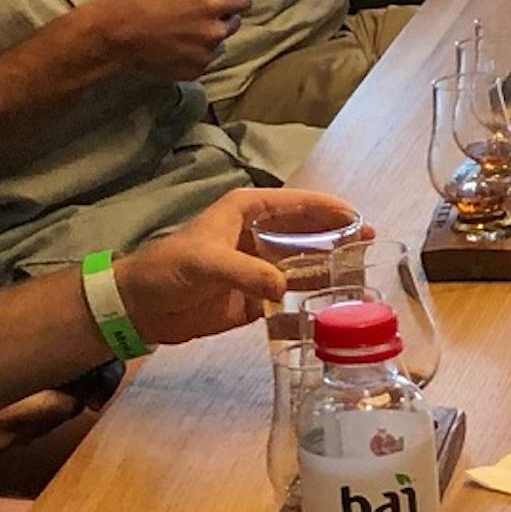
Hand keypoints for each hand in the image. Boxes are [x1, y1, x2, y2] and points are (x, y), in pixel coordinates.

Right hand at [89, 0, 253, 79]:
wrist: (110, 32)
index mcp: (211, 3)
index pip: (245, 0)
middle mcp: (214, 32)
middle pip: (232, 22)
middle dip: (220, 15)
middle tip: (194, 9)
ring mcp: (204, 55)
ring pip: (218, 43)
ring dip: (207, 35)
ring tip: (181, 28)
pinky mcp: (192, 72)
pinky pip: (203, 61)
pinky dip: (194, 53)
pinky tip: (174, 43)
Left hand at [111, 187, 360, 348]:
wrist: (140, 307)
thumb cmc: (168, 269)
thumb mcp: (205, 262)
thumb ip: (247, 273)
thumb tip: (284, 288)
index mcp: (246, 212)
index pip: (296, 204)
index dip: (328, 209)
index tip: (358, 217)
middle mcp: (257, 236)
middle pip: (307, 232)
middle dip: (338, 236)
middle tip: (370, 243)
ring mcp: (259, 268)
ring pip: (304, 264)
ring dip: (330, 269)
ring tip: (362, 274)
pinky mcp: (256, 299)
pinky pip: (291, 298)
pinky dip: (310, 301)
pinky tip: (333, 307)